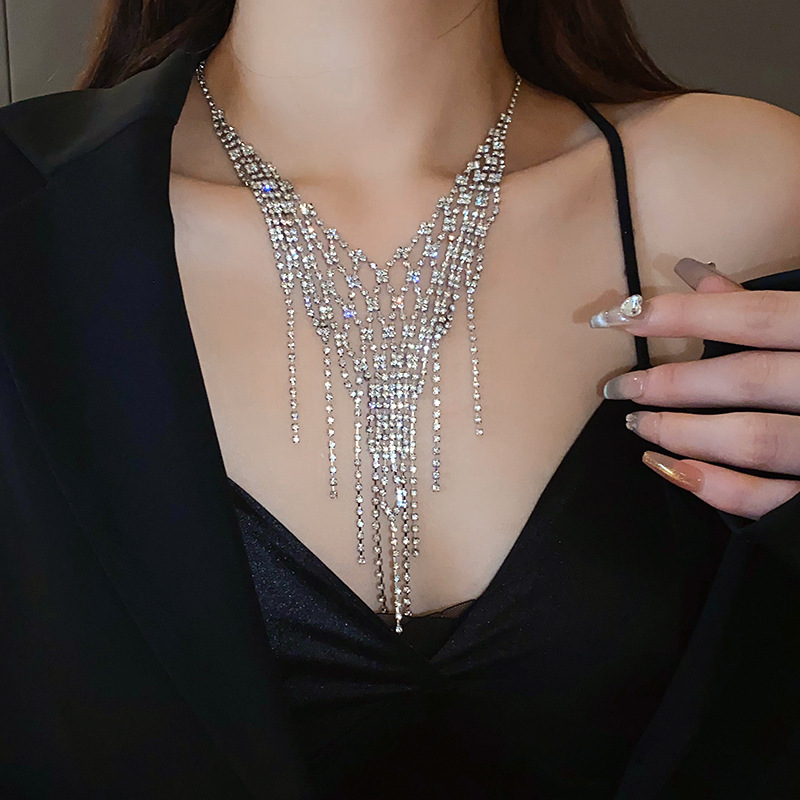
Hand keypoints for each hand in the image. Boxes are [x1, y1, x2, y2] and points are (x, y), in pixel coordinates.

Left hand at [591, 258, 799, 519]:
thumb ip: (768, 303)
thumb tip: (694, 273)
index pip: (754, 317)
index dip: (682, 316)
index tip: (619, 317)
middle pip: (747, 380)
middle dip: (672, 383)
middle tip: (619, 387)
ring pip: (753, 439)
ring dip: (683, 432)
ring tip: (637, 424)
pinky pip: (769, 499)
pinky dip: (714, 486)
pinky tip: (668, 468)